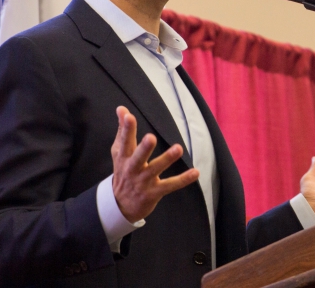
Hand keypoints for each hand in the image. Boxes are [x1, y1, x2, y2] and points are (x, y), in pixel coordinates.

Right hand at [111, 106, 198, 221]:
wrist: (119, 205)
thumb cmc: (122, 171)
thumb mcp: (119, 152)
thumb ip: (122, 130)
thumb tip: (121, 108)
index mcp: (124, 157)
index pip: (125, 141)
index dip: (126, 129)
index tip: (128, 116)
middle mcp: (132, 169)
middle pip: (138, 157)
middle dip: (144, 148)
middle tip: (151, 138)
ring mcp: (143, 181)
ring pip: (156, 169)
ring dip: (167, 159)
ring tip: (178, 148)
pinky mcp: (154, 192)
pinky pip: (171, 185)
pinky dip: (183, 180)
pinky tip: (195, 172)